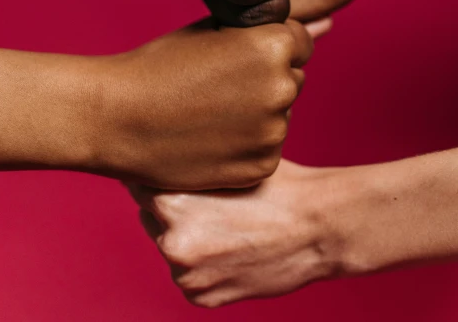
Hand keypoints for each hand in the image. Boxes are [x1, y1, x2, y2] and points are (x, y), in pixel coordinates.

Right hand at [100, 19, 310, 188]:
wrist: (117, 118)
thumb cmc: (162, 65)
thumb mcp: (216, 31)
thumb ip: (276, 29)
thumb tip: (329, 23)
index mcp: (273, 44)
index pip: (299, 41)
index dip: (266, 48)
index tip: (234, 58)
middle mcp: (281, 86)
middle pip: (291, 78)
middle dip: (264, 80)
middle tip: (217, 86)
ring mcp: (273, 130)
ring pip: (279, 114)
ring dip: (257, 113)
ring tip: (209, 112)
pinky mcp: (261, 166)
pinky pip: (267, 148)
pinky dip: (246, 144)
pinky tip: (211, 137)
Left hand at [132, 160, 343, 306]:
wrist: (319, 228)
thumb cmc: (279, 186)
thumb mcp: (227, 163)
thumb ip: (189, 168)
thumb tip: (159, 159)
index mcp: (172, 201)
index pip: (139, 183)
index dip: (156, 174)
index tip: (170, 169)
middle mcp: (172, 241)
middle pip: (150, 216)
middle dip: (169, 206)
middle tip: (208, 197)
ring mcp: (187, 275)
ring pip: (169, 246)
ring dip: (186, 235)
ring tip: (227, 222)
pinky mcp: (202, 299)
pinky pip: (189, 275)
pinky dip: (203, 263)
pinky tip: (232, 246)